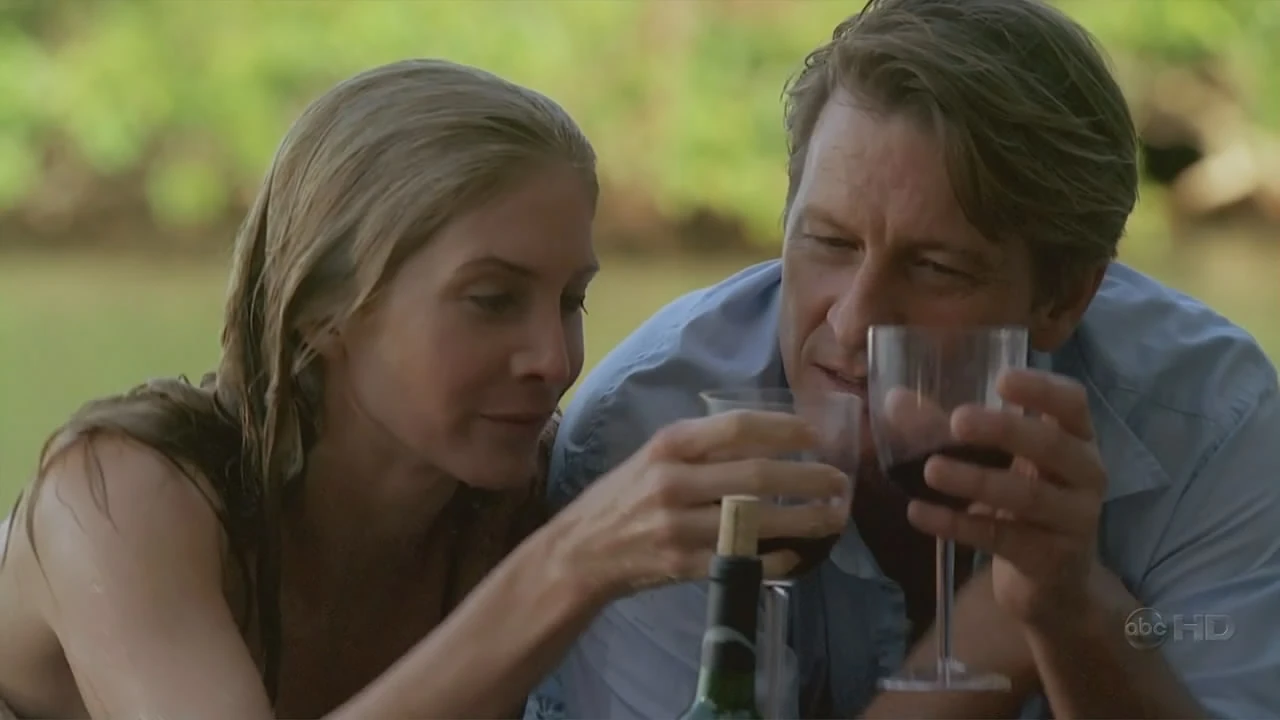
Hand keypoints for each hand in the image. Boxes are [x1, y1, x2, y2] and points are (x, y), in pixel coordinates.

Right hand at [554, 410, 850, 597]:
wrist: (579, 552)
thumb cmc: (623, 498)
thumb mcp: (652, 457)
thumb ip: (700, 447)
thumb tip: (768, 438)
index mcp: (668, 446)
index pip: (738, 428)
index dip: (785, 429)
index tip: (817, 435)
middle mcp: (673, 482)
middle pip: (756, 476)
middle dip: (807, 478)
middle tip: (840, 480)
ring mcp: (678, 527)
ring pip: (755, 521)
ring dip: (803, 520)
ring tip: (833, 517)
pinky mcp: (682, 565)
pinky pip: (741, 561)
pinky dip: (774, 560)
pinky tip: (797, 556)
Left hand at [906, 368, 1106, 627]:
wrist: (1053, 585)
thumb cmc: (1021, 506)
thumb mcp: (995, 464)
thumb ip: (950, 431)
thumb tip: (896, 399)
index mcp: (1076, 439)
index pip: (1072, 404)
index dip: (1042, 389)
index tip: (1000, 380)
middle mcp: (1086, 475)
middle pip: (1051, 446)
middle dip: (1004, 430)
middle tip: (957, 420)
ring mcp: (1074, 520)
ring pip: (1026, 495)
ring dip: (976, 480)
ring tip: (930, 470)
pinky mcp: (1051, 559)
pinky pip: (1002, 539)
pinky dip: (958, 525)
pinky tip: (919, 513)